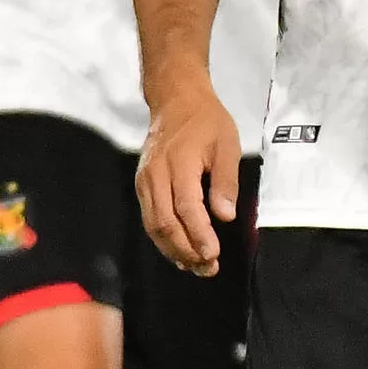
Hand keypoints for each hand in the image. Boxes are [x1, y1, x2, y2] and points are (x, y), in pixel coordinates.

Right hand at [135, 73, 241, 274]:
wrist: (175, 100)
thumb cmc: (206, 121)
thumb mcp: (227, 143)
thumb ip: (226, 180)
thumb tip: (225, 216)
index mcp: (178, 163)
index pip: (186, 208)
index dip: (199, 235)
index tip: (213, 255)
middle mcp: (155, 175)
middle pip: (165, 223)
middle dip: (186, 250)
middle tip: (207, 268)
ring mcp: (144, 181)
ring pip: (153, 225)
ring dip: (173, 250)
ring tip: (195, 266)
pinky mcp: (141, 185)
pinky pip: (149, 218)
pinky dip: (163, 239)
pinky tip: (178, 251)